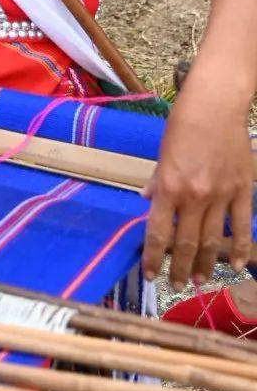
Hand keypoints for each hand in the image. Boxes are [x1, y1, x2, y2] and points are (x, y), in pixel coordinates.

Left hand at [142, 66, 253, 287]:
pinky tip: (239, 266)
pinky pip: (242, 225)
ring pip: (213, 239)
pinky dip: (241, 248)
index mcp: (170, 186)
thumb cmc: (183, 123)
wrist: (216, 105)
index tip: (150, 275)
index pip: (158, 232)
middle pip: (186, 242)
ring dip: (206, 264)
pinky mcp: (243, 190)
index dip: (153, 257)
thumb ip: (158, 181)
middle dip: (180, 268)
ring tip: (200, 280)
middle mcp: (194, 196)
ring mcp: (221, 195)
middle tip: (177, 285)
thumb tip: (147, 202)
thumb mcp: (163, 153)